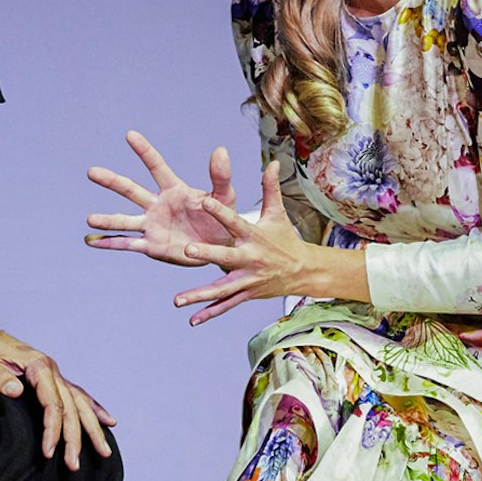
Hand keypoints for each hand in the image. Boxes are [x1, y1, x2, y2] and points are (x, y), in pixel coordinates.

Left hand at [0, 326, 115, 470]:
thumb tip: (16, 391)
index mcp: (37, 365)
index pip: (53, 403)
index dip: (53, 429)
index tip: (49, 452)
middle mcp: (51, 369)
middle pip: (70, 406)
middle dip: (75, 437)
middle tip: (73, 464)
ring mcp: (53, 374)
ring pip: (79, 402)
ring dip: (92, 428)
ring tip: (104, 452)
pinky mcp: (50, 379)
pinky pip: (77, 395)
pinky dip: (93, 408)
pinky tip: (107, 420)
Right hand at [85, 131, 238, 265]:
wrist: (220, 247)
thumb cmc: (221, 217)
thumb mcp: (225, 197)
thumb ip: (220, 176)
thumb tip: (221, 150)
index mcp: (174, 189)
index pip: (157, 167)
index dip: (145, 151)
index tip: (130, 135)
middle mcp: (157, 205)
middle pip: (131, 190)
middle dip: (112, 181)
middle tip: (92, 171)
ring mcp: (152, 225)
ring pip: (125, 220)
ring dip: (107, 220)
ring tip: (90, 219)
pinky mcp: (152, 246)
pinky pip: (128, 244)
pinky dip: (109, 243)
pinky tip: (91, 241)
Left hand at [171, 162, 315, 325]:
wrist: (303, 271)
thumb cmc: (284, 238)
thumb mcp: (277, 213)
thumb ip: (270, 188)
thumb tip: (273, 161)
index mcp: (254, 236)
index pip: (235, 222)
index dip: (220, 211)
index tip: (204, 200)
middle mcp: (249, 259)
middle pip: (225, 257)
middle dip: (207, 254)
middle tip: (187, 249)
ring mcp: (247, 280)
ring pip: (221, 289)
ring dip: (199, 295)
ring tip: (178, 300)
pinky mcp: (246, 294)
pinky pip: (226, 305)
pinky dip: (210, 312)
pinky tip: (192, 319)